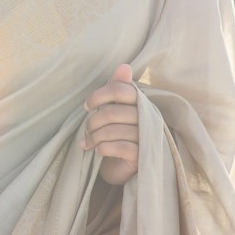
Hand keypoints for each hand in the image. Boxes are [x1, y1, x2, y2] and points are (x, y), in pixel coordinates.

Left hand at [81, 61, 139, 185]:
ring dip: (95, 137)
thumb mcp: (114, 112)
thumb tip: (124, 66)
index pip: (121, 90)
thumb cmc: (116, 136)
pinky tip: (98, 151)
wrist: (120, 168)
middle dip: (94, 122)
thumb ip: (118, 89)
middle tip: (87, 131)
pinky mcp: (143, 156)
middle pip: (113, 112)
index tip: (86, 107)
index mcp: (141, 103)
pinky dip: (104, 148)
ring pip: (115, 130)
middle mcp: (148, 118)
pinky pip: (122, 147)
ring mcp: (147, 138)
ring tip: (88, 143)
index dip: (100, 96)